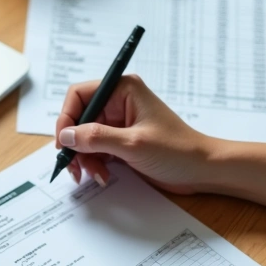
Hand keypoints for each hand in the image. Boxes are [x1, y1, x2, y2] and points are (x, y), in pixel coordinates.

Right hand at [54, 74, 213, 193]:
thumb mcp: (133, 144)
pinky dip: (94, 163)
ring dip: (84, 158)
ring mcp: (119, 123)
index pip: (80, 95)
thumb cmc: (177, 150)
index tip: (63, 143)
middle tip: (74, 166)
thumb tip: (66, 136)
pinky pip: (95, 149)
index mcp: (123, 89)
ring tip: (95, 175)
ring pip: (84, 137)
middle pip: (79, 118)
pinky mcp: (120, 141)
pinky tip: (103, 176)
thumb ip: (97, 138)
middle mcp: (118, 102)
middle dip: (75, 144)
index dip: (66, 118)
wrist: (201, 170)